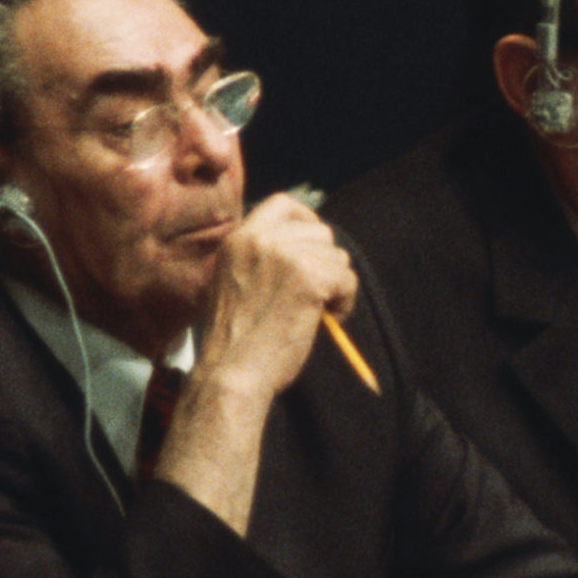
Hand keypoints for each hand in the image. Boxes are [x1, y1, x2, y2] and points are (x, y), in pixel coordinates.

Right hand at [197, 193, 356, 405]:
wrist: (232, 373)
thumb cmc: (236, 342)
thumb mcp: (235, 284)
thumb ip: (262, 261)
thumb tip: (309, 250)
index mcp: (238, 239)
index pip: (283, 204)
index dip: (307, 221)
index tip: (315, 247)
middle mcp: (260, 239)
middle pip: (319, 232)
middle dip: (327, 262)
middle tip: (319, 295)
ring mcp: (284, 255)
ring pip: (336, 256)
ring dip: (336, 284)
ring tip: (318, 313)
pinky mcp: (309, 277)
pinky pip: (346, 278)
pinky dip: (344, 301)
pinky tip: (328, 320)